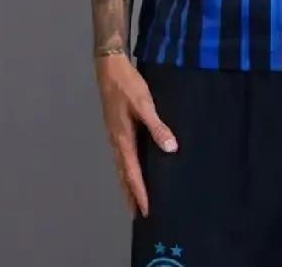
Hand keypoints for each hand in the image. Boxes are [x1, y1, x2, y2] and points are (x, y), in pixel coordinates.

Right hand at [94, 53, 178, 216]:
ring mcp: (114, 134)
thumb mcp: (145, 104)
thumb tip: (171, 149)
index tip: (145, 212)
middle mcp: (116, 141)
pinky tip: (133, 166)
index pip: (132, 173)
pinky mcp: (116, 127)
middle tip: (138, 214)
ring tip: (134, 197)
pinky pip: (122, 155)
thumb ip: (157, 126)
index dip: (139, 193)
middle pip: (124, 174)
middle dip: (130, 194)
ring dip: (128, 182)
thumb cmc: (128, 85)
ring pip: (121, 166)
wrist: (110, 67)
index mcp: (123, 139)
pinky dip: (127, 168)